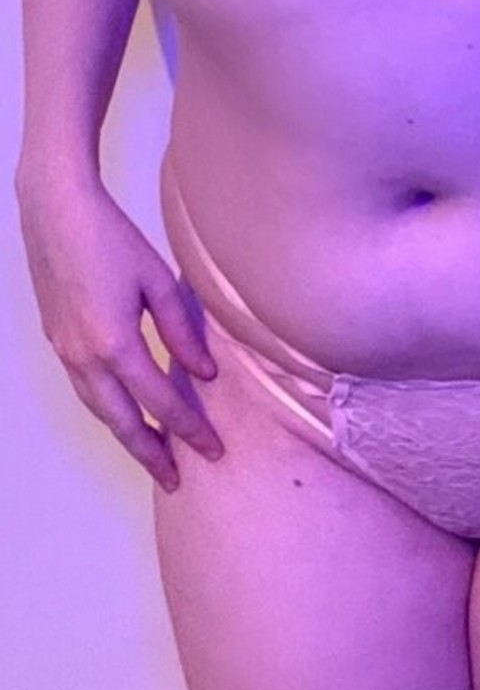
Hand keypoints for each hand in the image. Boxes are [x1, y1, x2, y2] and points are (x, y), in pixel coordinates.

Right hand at [18, 174, 224, 491]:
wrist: (56, 210)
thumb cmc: (112, 239)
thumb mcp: (160, 283)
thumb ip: (183, 332)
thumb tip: (205, 374)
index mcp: (115, 343)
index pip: (160, 402)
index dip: (190, 429)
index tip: (214, 450)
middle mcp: (85, 356)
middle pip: (121, 422)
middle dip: (151, 454)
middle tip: (176, 479)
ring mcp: (65, 351)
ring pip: (98, 410)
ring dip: (126, 435)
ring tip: (153, 453)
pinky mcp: (57, 340)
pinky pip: (84, 390)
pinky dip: (106, 411)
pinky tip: (123, 411)